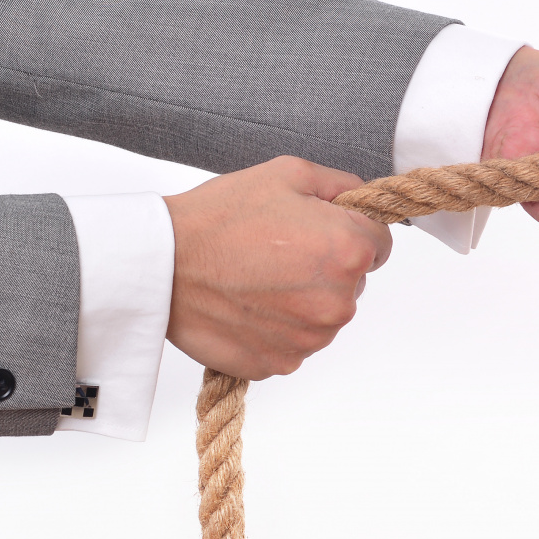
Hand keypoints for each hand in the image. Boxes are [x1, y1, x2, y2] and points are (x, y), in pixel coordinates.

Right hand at [164, 157, 391, 378]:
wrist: (158, 265)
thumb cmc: (220, 216)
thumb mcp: (290, 175)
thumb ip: (343, 186)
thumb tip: (365, 200)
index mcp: (349, 252)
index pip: (380, 245)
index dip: (350, 232)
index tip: (318, 230)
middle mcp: (338, 302)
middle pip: (353, 283)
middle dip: (327, 268)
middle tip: (278, 252)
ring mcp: (308, 339)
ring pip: (323, 315)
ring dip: (303, 301)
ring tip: (257, 279)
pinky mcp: (278, 364)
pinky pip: (293, 343)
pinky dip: (276, 329)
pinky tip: (247, 306)